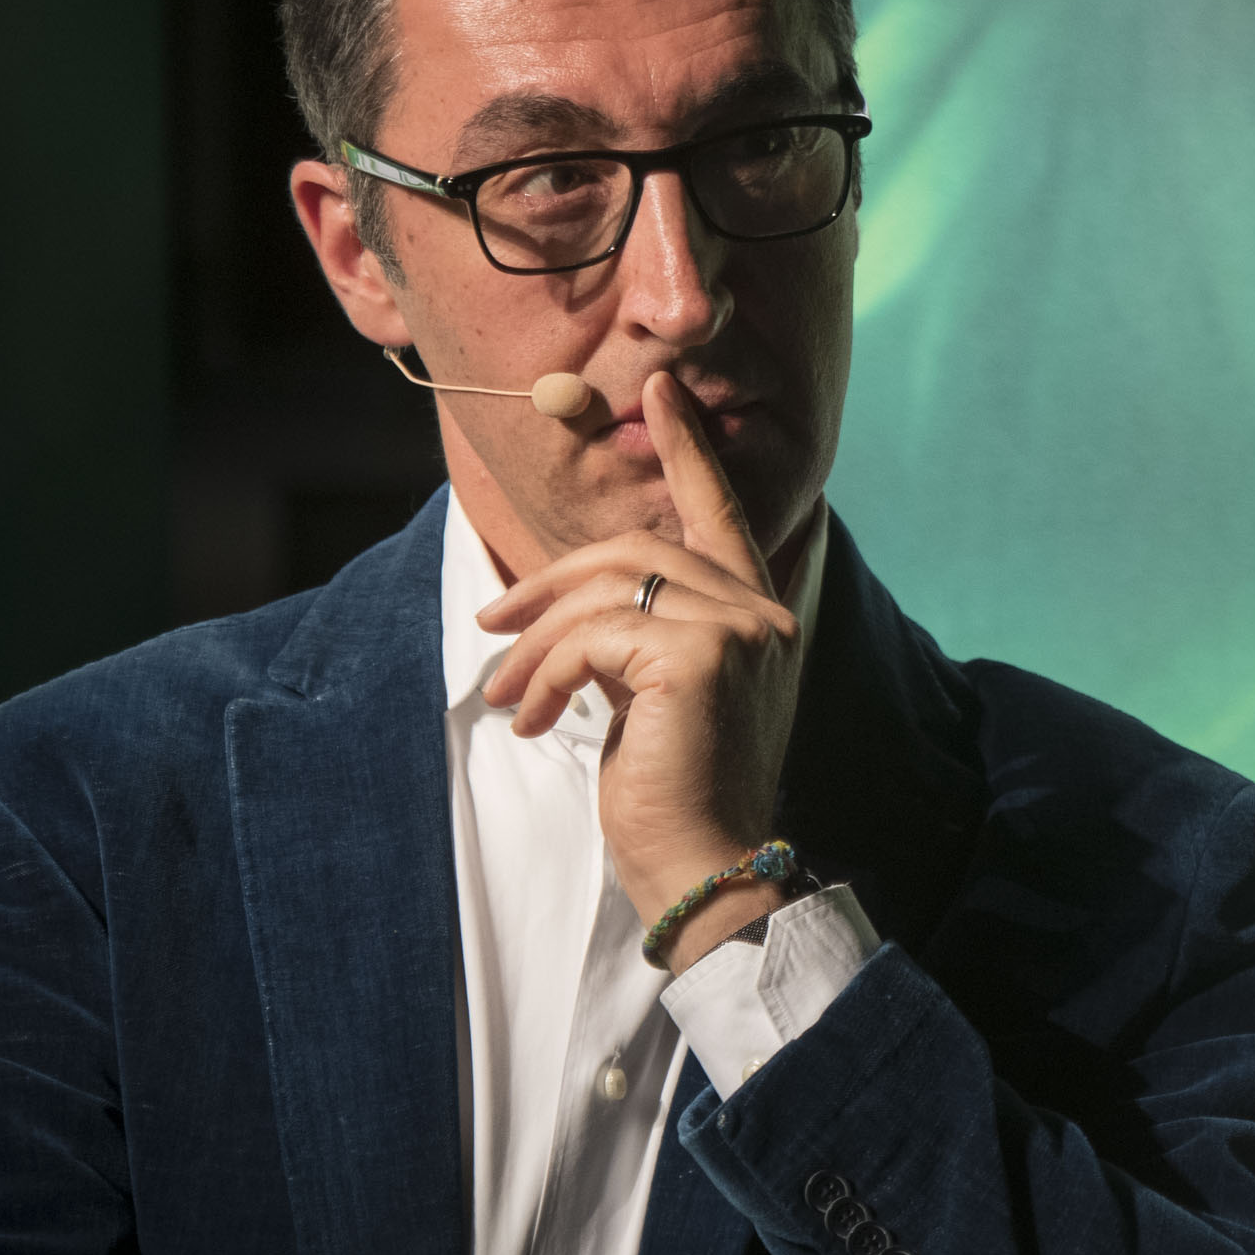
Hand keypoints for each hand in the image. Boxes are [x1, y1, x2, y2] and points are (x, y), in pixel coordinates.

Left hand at [475, 371, 806, 956]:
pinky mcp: (700, 657)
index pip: (721, 513)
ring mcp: (739, 629)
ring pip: (607, 591)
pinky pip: (593, 635)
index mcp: (758, 615)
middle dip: (549, 583)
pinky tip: (534, 719)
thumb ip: (639, 633)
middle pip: (635, 550)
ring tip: (509, 695)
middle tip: (492, 622)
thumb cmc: (676, 792)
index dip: (687, 447)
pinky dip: (547, 673)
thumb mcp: (655, 694)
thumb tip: (570, 602)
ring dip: (536, 643)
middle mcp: (762, 611)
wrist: (706, 867)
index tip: (656, 388)